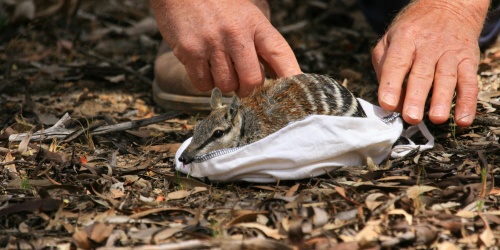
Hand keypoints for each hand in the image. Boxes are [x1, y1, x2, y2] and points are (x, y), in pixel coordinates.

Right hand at [150, 0, 301, 95]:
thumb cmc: (216, 4)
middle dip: (248, 90)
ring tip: (218, 66)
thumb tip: (274, 74)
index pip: (280, 53)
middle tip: (242, 86)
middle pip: (252, 81)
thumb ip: (259, 41)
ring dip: (224, 84)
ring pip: (227, 85)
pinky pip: (203, 84)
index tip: (294, 92)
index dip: (290, 76)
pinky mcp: (191, 52)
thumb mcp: (245, 14)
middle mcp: (236, 34)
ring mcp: (213, 43)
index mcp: (255, 23)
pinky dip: (205, 82)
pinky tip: (203, 66)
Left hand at [372, 0, 488, 125]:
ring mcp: (450, 53)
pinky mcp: (468, 60)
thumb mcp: (389, 39)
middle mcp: (428, 45)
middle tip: (411, 118)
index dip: (390, 84)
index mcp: (405, 39)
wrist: (449, 6)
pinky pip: (469, 82)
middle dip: (416, 97)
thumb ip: (384, 67)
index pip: (396, 63)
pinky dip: (468, 102)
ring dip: (442, 100)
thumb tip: (390, 100)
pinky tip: (462, 119)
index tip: (387, 104)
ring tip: (436, 118)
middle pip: (421, 73)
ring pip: (446, 77)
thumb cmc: (412, 30)